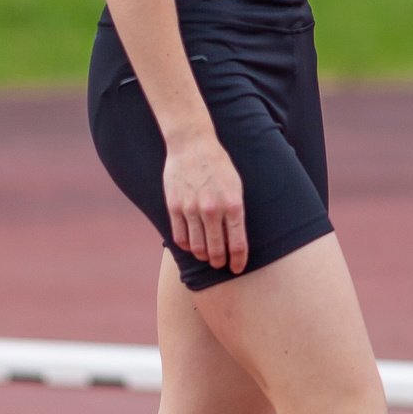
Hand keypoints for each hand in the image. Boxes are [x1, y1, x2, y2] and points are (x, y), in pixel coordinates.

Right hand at [163, 132, 247, 273]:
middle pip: (216, 251)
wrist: (192, 144)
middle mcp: (213, 209)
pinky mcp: (174, 207)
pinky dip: (187, 246)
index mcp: (233, 205)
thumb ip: (236, 212)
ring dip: (203, 256)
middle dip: (220, 262)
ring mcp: (191, 209)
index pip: (238, 244)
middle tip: (220, 264)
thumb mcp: (236, 186)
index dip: (238, 261)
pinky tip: (191, 244)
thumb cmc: (219, 165)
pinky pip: (180, 237)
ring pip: (197, 248)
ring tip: (206, 256)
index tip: (237, 269)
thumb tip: (235, 238)